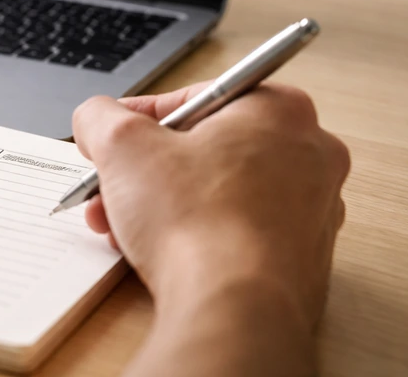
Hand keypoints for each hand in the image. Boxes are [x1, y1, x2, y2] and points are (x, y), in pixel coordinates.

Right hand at [71, 83, 349, 332]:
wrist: (233, 311)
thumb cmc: (197, 223)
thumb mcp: (120, 144)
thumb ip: (99, 116)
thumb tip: (96, 118)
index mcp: (278, 111)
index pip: (195, 97)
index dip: (141, 118)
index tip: (115, 136)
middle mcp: (309, 156)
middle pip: (205, 148)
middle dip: (147, 170)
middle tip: (112, 183)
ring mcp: (311, 212)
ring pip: (217, 193)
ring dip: (161, 204)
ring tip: (121, 224)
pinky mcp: (301, 260)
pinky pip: (234, 233)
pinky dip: (193, 236)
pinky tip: (156, 251)